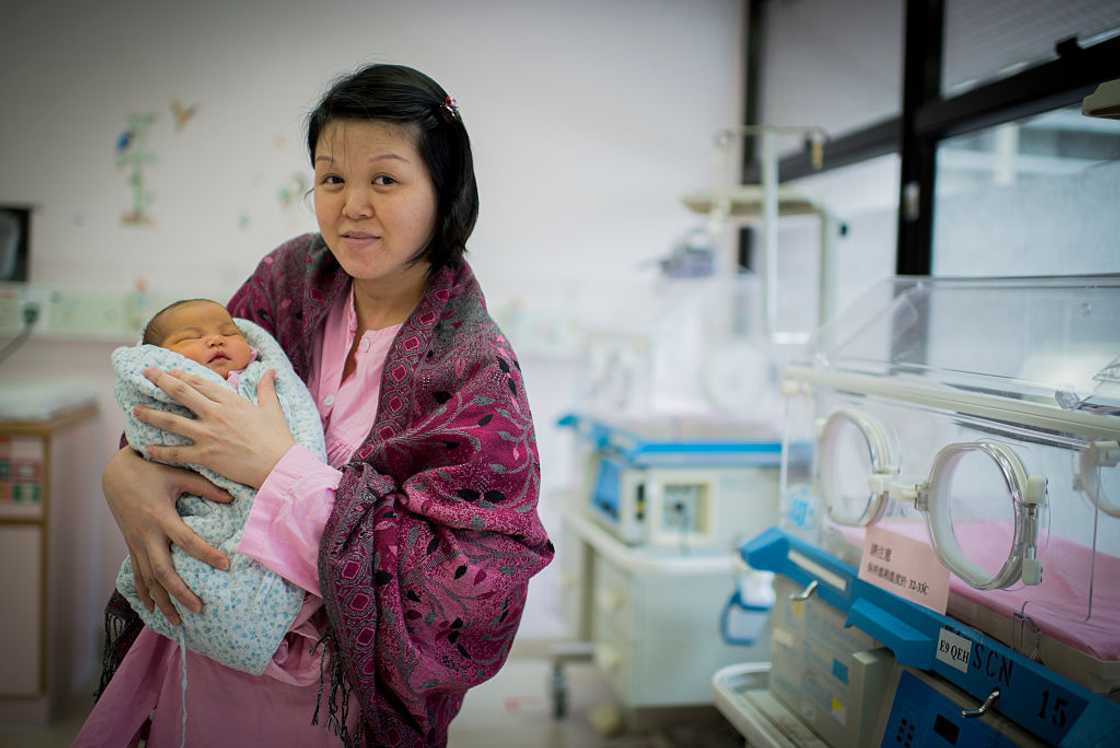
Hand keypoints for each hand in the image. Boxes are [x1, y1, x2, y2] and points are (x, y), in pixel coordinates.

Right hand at [103, 446, 233, 623]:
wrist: (115, 473)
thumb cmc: (151, 470)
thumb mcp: (178, 474)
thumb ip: (205, 486)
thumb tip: (232, 497)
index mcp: (161, 517)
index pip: (187, 541)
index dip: (207, 554)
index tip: (226, 565)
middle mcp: (146, 535)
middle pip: (163, 571)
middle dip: (180, 592)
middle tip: (200, 609)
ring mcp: (136, 543)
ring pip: (148, 580)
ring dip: (162, 602)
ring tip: (178, 622)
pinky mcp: (130, 546)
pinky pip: (137, 575)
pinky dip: (145, 594)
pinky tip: (153, 610)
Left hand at [134, 367, 295, 489]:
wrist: (278, 465)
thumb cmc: (277, 438)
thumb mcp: (273, 409)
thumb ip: (266, 388)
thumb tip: (270, 370)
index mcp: (231, 401)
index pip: (201, 383)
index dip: (183, 375)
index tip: (170, 371)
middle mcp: (215, 414)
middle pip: (181, 393)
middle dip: (160, 381)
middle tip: (145, 374)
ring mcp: (208, 434)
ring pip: (172, 421)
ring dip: (151, 414)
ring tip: (136, 410)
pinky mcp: (205, 455)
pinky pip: (177, 453)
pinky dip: (160, 452)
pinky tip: (147, 449)